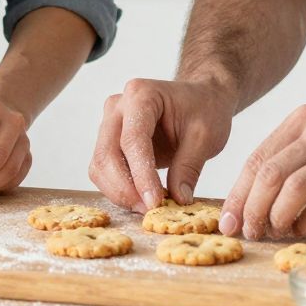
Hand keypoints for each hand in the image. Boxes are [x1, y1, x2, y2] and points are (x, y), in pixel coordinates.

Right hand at [89, 77, 236, 210]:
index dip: (141, 175)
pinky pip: (103, 170)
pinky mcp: (109, 141)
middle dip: (124, 188)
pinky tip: (140, 199)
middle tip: (148, 210)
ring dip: (118, 192)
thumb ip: (189, 167)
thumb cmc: (204, 109)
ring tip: (146, 207)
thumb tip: (178, 200)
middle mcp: (117, 106)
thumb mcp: (206, 137)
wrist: (200, 97)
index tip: (154, 202)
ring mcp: (109, 123)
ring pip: (99, 165)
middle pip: (106, 154)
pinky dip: (118, 189)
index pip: (133, 140)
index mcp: (141, 95)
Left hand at [221, 104, 305, 239]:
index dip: (238, 194)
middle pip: (269, 174)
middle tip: (250, 232)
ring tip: (276, 232)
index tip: (229, 220)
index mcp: (302, 120)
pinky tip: (304, 229)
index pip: (256, 158)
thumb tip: (254, 196)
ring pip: (293, 188)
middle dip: (252, 209)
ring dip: (277, 217)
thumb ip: (293, 155)